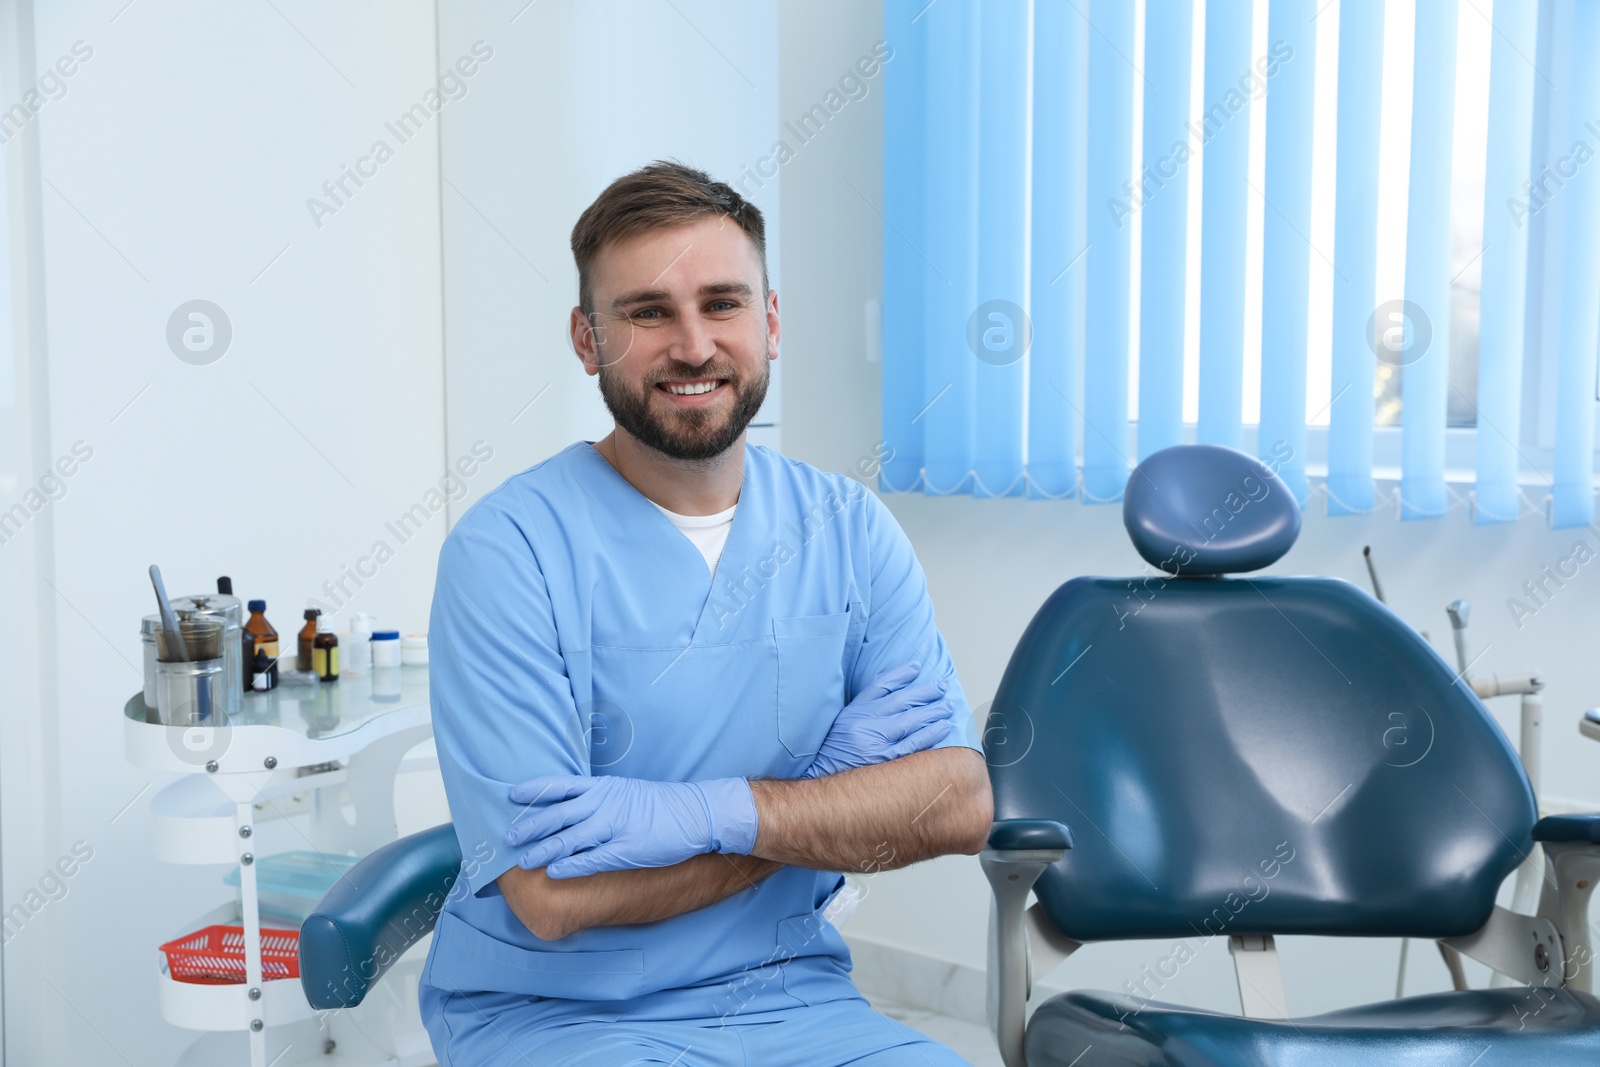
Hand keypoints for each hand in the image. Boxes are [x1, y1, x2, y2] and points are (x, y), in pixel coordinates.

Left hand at [506, 774, 757, 878]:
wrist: (695, 813)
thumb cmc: (660, 804)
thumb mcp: (625, 791)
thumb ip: (598, 798)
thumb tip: (571, 807)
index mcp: (603, 788)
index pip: (560, 786)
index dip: (534, 790)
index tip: (510, 796)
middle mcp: (604, 803)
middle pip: (557, 814)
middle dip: (529, 826)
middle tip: (507, 838)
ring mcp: (614, 826)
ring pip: (568, 839)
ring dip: (542, 850)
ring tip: (523, 862)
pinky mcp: (625, 849)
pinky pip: (591, 859)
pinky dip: (569, 866)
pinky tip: (554, 873)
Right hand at [803, 660, 954, 778]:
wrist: (818, 786)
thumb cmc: (832, 757)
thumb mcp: (840, 727)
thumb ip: (861, 713)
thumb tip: (890, 701)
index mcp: (852, 712)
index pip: (880, 685)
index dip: (900, 674)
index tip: (916, 667)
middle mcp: (864, 723)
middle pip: (901, 700)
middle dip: (925, 692)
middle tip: (941, 686)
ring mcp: (875, 742)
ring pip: (911, 720)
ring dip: (933, 711)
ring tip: (948, 705)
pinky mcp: (885, 760)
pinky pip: (913, 743)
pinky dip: (931, 733)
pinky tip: (943, 726)